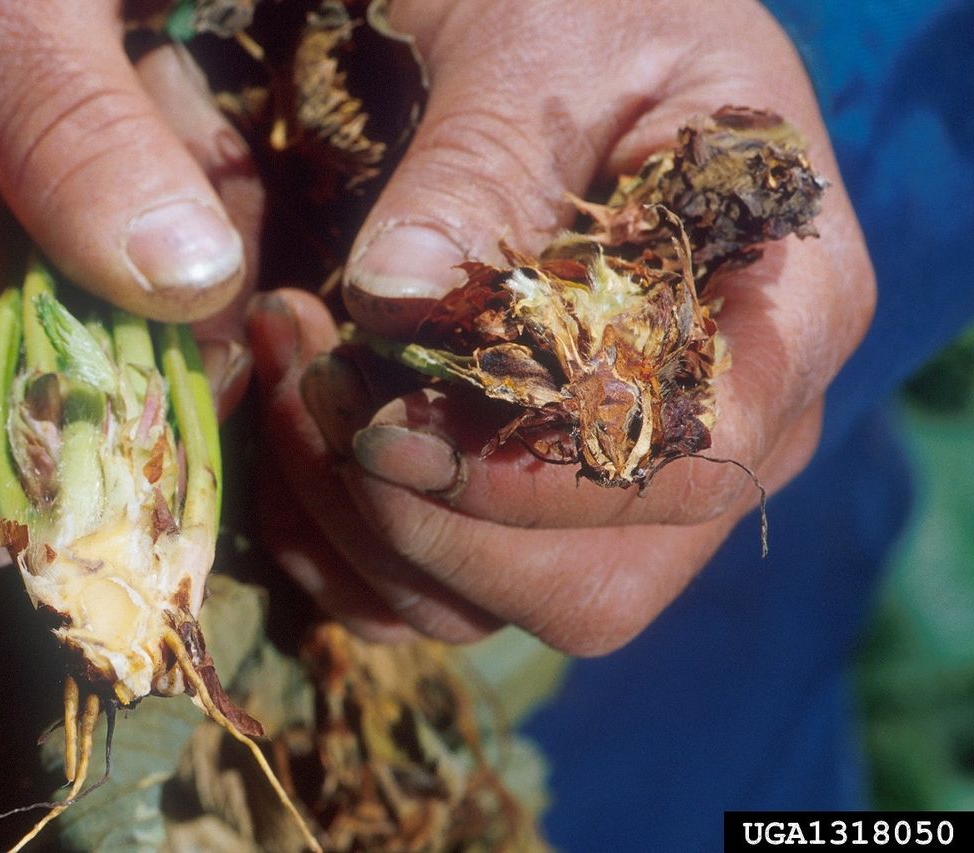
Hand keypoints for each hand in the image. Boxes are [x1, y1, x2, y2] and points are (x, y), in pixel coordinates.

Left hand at [248, 0, 874, 651]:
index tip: (389, 420)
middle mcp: (715, 431)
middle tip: (315, 375)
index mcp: (780, 313)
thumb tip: (397, 297)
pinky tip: (287, 432)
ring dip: (353, 519)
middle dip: (422, 516)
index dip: (534, 477)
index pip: (686, 467)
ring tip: (290, 360)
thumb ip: (487, 158)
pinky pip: (421, 594)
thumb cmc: (583, 12)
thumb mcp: (544, 41)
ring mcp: (615, 483)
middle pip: (589, 586)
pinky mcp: (519, 499)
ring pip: (488, 603)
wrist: (564, 30)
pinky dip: (330, 543)